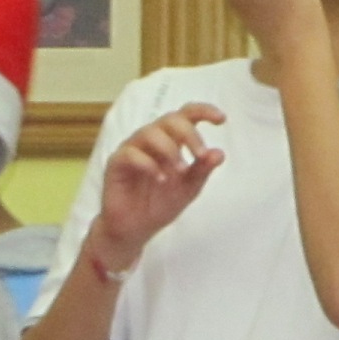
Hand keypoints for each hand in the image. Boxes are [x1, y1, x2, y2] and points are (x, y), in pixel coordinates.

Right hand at [90, 103, 227, 270]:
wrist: (136, 227)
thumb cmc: (160, 203)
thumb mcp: (189, 188)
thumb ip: (202, 170)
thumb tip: (219, 153)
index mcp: (171, 141)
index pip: (186, 116)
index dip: (203, 111)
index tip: (221, 119)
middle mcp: (151, 140)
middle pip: (170, 119)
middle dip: (189, 134)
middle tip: (201, 155)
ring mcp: (132, 149)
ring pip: (150, 132)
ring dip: (170, 150)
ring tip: (181, 171)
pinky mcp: (116, 162)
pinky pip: (131, 153)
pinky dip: (149, 164)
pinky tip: (161, 179)